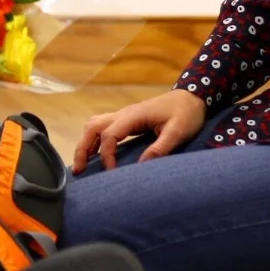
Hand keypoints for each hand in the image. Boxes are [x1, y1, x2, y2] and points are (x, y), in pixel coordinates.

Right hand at [72, 88, 207, 172]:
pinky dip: (94, 141)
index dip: (107, 155)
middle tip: (78, 170)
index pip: (109, 135)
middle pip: (93, 127)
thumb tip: (140, 168)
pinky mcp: (127, 120)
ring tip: (82, 165)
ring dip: (86, 143)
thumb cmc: (186, 114)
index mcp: (134, 115)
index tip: (112, 173)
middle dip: (82, 148)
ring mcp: (124, 115)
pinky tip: (96, 156)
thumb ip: (160, 148)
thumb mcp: (178, 132)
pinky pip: (103, 128)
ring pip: (94, 125)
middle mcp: (124, 114)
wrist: (191, 97)